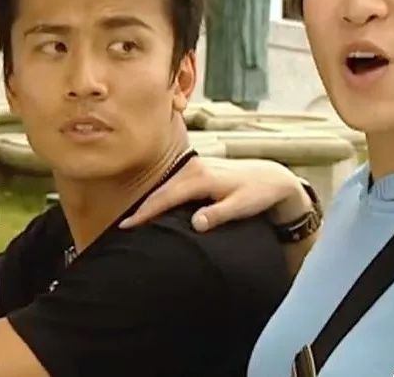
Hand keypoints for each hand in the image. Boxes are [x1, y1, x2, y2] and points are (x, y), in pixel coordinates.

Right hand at [119, 156, 312, 231]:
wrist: (272, 178)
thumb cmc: (258, 193)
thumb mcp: (242, 206)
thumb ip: (219, 214)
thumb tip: (195, 223)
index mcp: (203, 178)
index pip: (167, 196)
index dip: (146, 211)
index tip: (127, 225)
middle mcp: (196, 169)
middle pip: (162, 189)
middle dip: (142, 207)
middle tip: (121, 226)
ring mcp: (197, 167)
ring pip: (167, 186)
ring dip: (151, 201)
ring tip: (134, 218)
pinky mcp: (200, 171)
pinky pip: (175, 184)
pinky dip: (162, 195)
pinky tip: (157, 206)